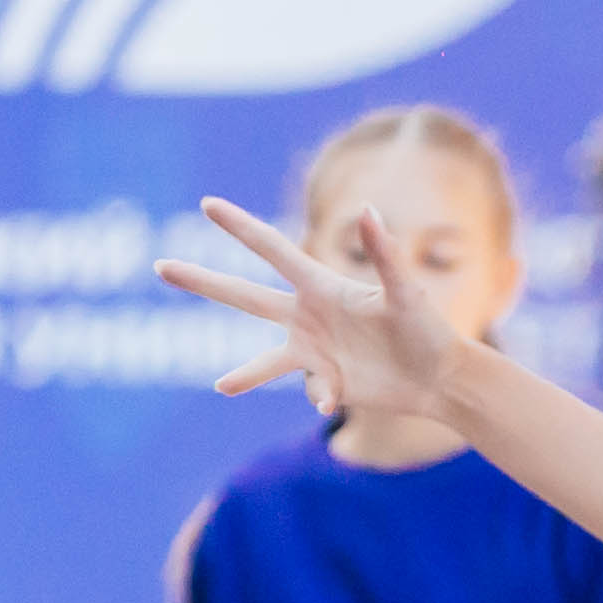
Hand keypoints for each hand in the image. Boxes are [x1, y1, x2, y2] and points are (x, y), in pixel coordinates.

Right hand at [158, 199, 469, 423]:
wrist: (441, 378)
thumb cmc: (429, 329)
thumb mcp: (406, 293)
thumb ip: (385, 254)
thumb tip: (367, 211)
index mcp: (321, 286)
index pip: (271, 249)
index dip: (240, 226)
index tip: (207, 203)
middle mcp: (309, 315)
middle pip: (244, 297)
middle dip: (203, 281)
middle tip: (161, 267)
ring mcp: (314, 350)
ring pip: (265, 361)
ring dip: (244, 375)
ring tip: (221, 386)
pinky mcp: (325, 381)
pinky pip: (308, 391)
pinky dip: (321, 396)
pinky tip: (338, 399)